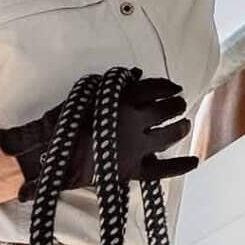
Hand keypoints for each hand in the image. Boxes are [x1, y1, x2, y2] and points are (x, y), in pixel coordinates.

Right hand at [0, 72, 197, 201]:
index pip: (153, 89)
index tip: (172, 87)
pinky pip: (162, 169)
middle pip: (166, 110)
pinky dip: (180, 166)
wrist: (49, 155)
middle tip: (178, 105)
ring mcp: (136, 147)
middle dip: (175, 105)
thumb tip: (136, 74)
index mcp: (122, 101)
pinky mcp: (133, 170)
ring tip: (183, 124)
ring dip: (180, 127)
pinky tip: (195, 162)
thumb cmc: (64, 123)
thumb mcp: (87, 95)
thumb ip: (113, 85)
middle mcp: (134, 122)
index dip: (165, 87)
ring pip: (170, 134)